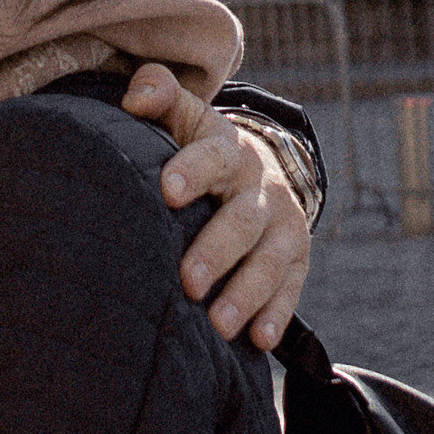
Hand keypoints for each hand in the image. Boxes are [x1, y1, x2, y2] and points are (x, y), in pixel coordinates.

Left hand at [123, 66, 311, 350]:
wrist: (261, 169)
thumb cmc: (201, 150)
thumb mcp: (185, 119)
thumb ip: (161, 99)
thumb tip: (136, 93)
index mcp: (228, 149)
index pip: (214, 156)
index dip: (193, 170)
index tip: (166, 191)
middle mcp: (260, 187)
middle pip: (242, 220)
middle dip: (216, 250)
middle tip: (188, 281)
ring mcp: (282, 225)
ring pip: (268, 261)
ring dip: (245, 293)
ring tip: (218, 324)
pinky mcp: (297, 259)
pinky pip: (290, 289)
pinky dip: (276, 314)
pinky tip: (258, 341)